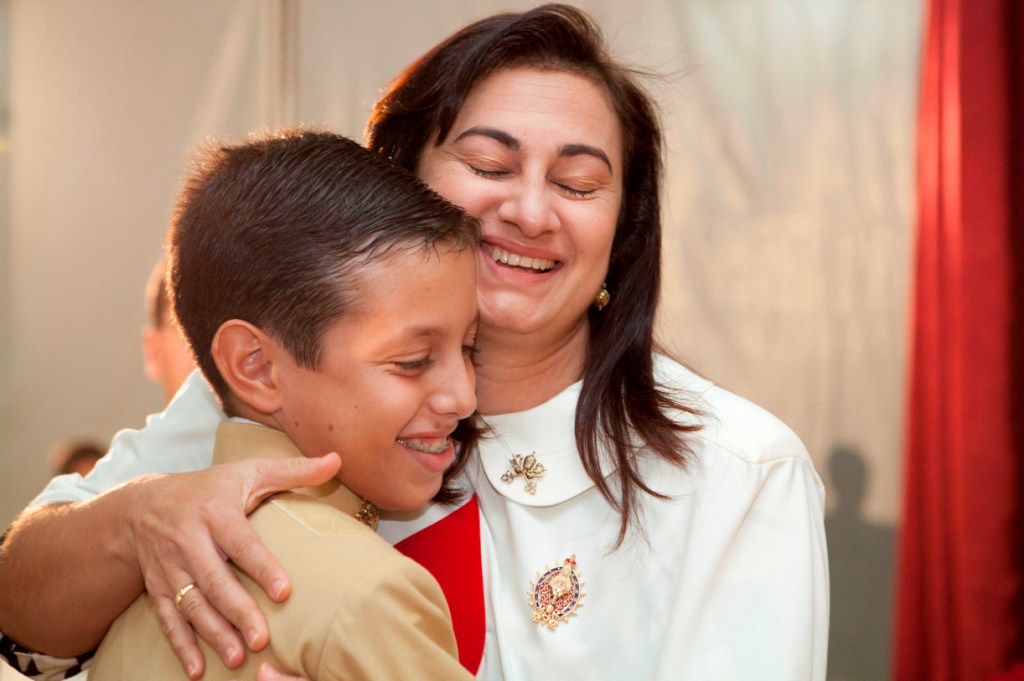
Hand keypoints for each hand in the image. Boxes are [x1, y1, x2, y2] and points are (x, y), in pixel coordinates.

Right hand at [125, 452, 340, 679]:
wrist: (142, 505)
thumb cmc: (210, 487)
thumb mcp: (249, 471)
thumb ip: (293, 470)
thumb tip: (336, 460)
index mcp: (215, 512)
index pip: (240, 542)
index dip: (261, 566)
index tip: (284, 591)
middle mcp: (188, 541)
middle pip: (214, 580)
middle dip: (237, 611)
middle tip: (262, 639)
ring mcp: (169, 569)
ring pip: (192, 605)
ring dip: (213, 633)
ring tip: (239, 656)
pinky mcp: (157, 589)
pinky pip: (167, 620)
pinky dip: (181, 646)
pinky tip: (198, 670)